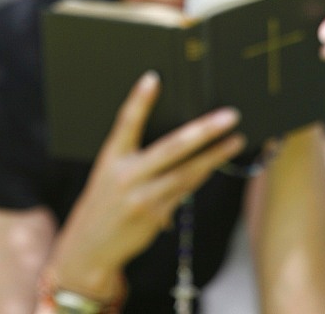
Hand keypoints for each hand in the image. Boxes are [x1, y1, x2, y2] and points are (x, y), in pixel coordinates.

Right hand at [48, 70, 245, 301]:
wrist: (89, 246)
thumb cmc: (105, 198)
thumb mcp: (109, 168)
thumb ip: (133, 150)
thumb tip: (173, 134)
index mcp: (111, 157)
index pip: (126, 123)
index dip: (139, 100)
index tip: (153, 77)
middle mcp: (127, 176)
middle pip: (171, 148)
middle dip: (203, 131)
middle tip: (228, 117)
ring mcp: (143, 199)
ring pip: (186, 172)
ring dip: (214, 156)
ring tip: (235, 140)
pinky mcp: (155, 216)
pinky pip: (184, 192)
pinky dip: (201, 176)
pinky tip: (216, 164)